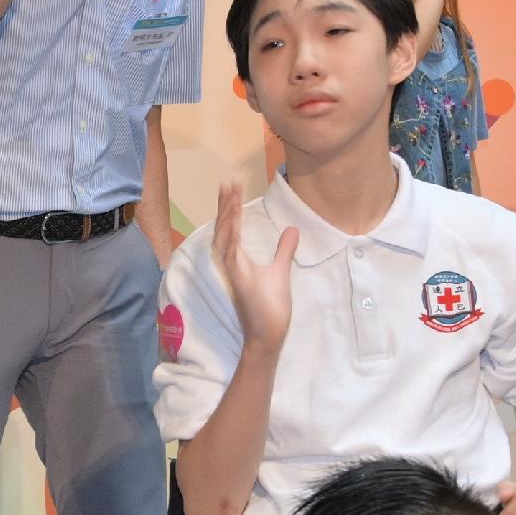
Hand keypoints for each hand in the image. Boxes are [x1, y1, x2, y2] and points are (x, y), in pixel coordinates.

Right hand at [210, 183, 297, 351]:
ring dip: (226, 212)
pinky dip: (230, 232)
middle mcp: (231, 262)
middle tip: (228, 180)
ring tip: (230, 191)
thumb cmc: (270, 308)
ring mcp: (232, 270)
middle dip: (225, 203)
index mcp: (237, 259)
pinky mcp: (238, 278)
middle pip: (223, 226)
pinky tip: (232, 217)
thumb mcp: (280, 272)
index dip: (230, 206)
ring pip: (224, 235)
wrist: (267, 335)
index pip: (230, 226)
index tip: (233, 184)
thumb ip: (284, 250)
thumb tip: (292, 230)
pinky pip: (231, 250)